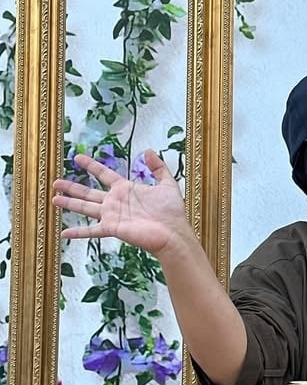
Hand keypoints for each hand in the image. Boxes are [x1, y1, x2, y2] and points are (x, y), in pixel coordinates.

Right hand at [52, 149, 190, 256]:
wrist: (174, 232)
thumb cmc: (172, 211)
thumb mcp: (167, 184)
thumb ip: (158, 167)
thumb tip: (149, 151)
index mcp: (126, 189)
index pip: (104, 174)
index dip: (91, 165)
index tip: (77, 157)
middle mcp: (115, 202)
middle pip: (88, 192)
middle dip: (72, 187)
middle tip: (56, 182)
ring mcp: (112, 215)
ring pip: (85, 208)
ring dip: (69, 204)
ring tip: (54, 198)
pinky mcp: (113, 228)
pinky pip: (92, 230)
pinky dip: (77, 232)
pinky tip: (64, 233)